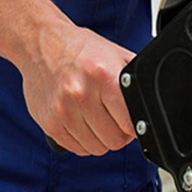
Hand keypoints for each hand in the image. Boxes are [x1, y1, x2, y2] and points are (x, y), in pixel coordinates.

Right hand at [19, 24, 136, 155]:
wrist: (41, 43)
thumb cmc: (81, 50)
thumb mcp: (116, 55)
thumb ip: (134, 81)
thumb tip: (151, 105)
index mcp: (103, 76)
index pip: (130, 124)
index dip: (135, 127)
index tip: (133, 122)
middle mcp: (81, 94)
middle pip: (114, 140)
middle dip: (120, 134)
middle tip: (116, 122)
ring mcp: (62, 110)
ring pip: (97, 148)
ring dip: (102, 139)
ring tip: (99, 121)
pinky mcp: (49, 123)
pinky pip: (77, 149)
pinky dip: (84, 141)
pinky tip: (83, 124)